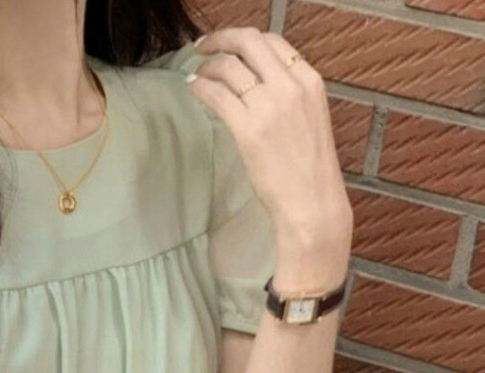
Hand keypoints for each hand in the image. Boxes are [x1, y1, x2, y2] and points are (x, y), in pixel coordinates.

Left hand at [184, 27, 352, 245]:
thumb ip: (288, 97)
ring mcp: (269, 105)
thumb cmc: (308, 170)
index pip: (274, 42)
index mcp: (309, 81)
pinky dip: (201, 87)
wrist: (311, 201)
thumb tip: (258, 86)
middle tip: (203, 46)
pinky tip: (193, 88)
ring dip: (208, 66)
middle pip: (250, 43)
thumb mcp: (308, 119)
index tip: (230, 44)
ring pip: (230, 67)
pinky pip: (217, 95)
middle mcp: (291, 86)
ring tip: (196, 73)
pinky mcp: (248, 128)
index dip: (245, 39)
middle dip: (222, 38)